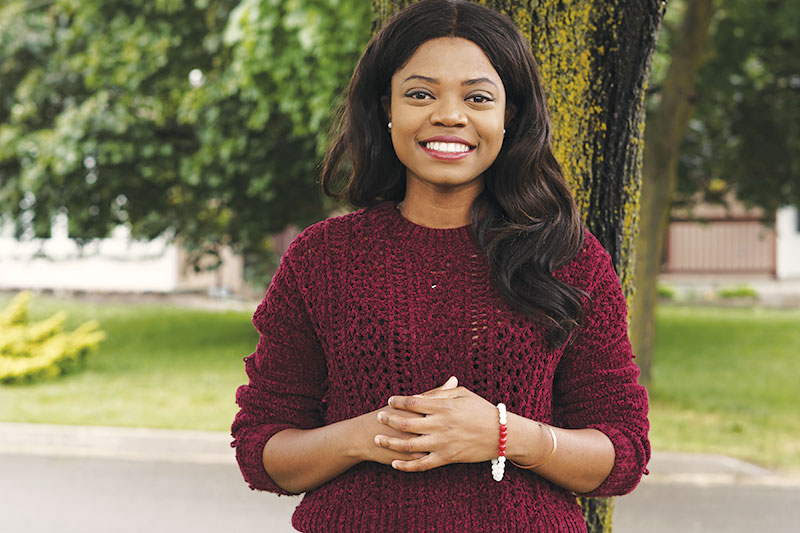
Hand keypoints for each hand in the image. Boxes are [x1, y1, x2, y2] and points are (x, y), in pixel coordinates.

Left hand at [374, 376, 499, 471]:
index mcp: (443, 406)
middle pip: (406, 422)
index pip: (413, 402)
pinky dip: (406, 465)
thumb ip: (441, 392)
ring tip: (377, 439)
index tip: (390, 401)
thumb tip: (421, 393)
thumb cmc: (482, 410)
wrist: (502, 434)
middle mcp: (440, 424)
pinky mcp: (447, 458)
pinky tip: (395, 463)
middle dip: (389, 420)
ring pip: (409, 445)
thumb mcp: (463, 394)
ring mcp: (442, 443)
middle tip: (378, 417)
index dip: (398, 401)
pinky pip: (422, 464)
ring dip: (390, 443)